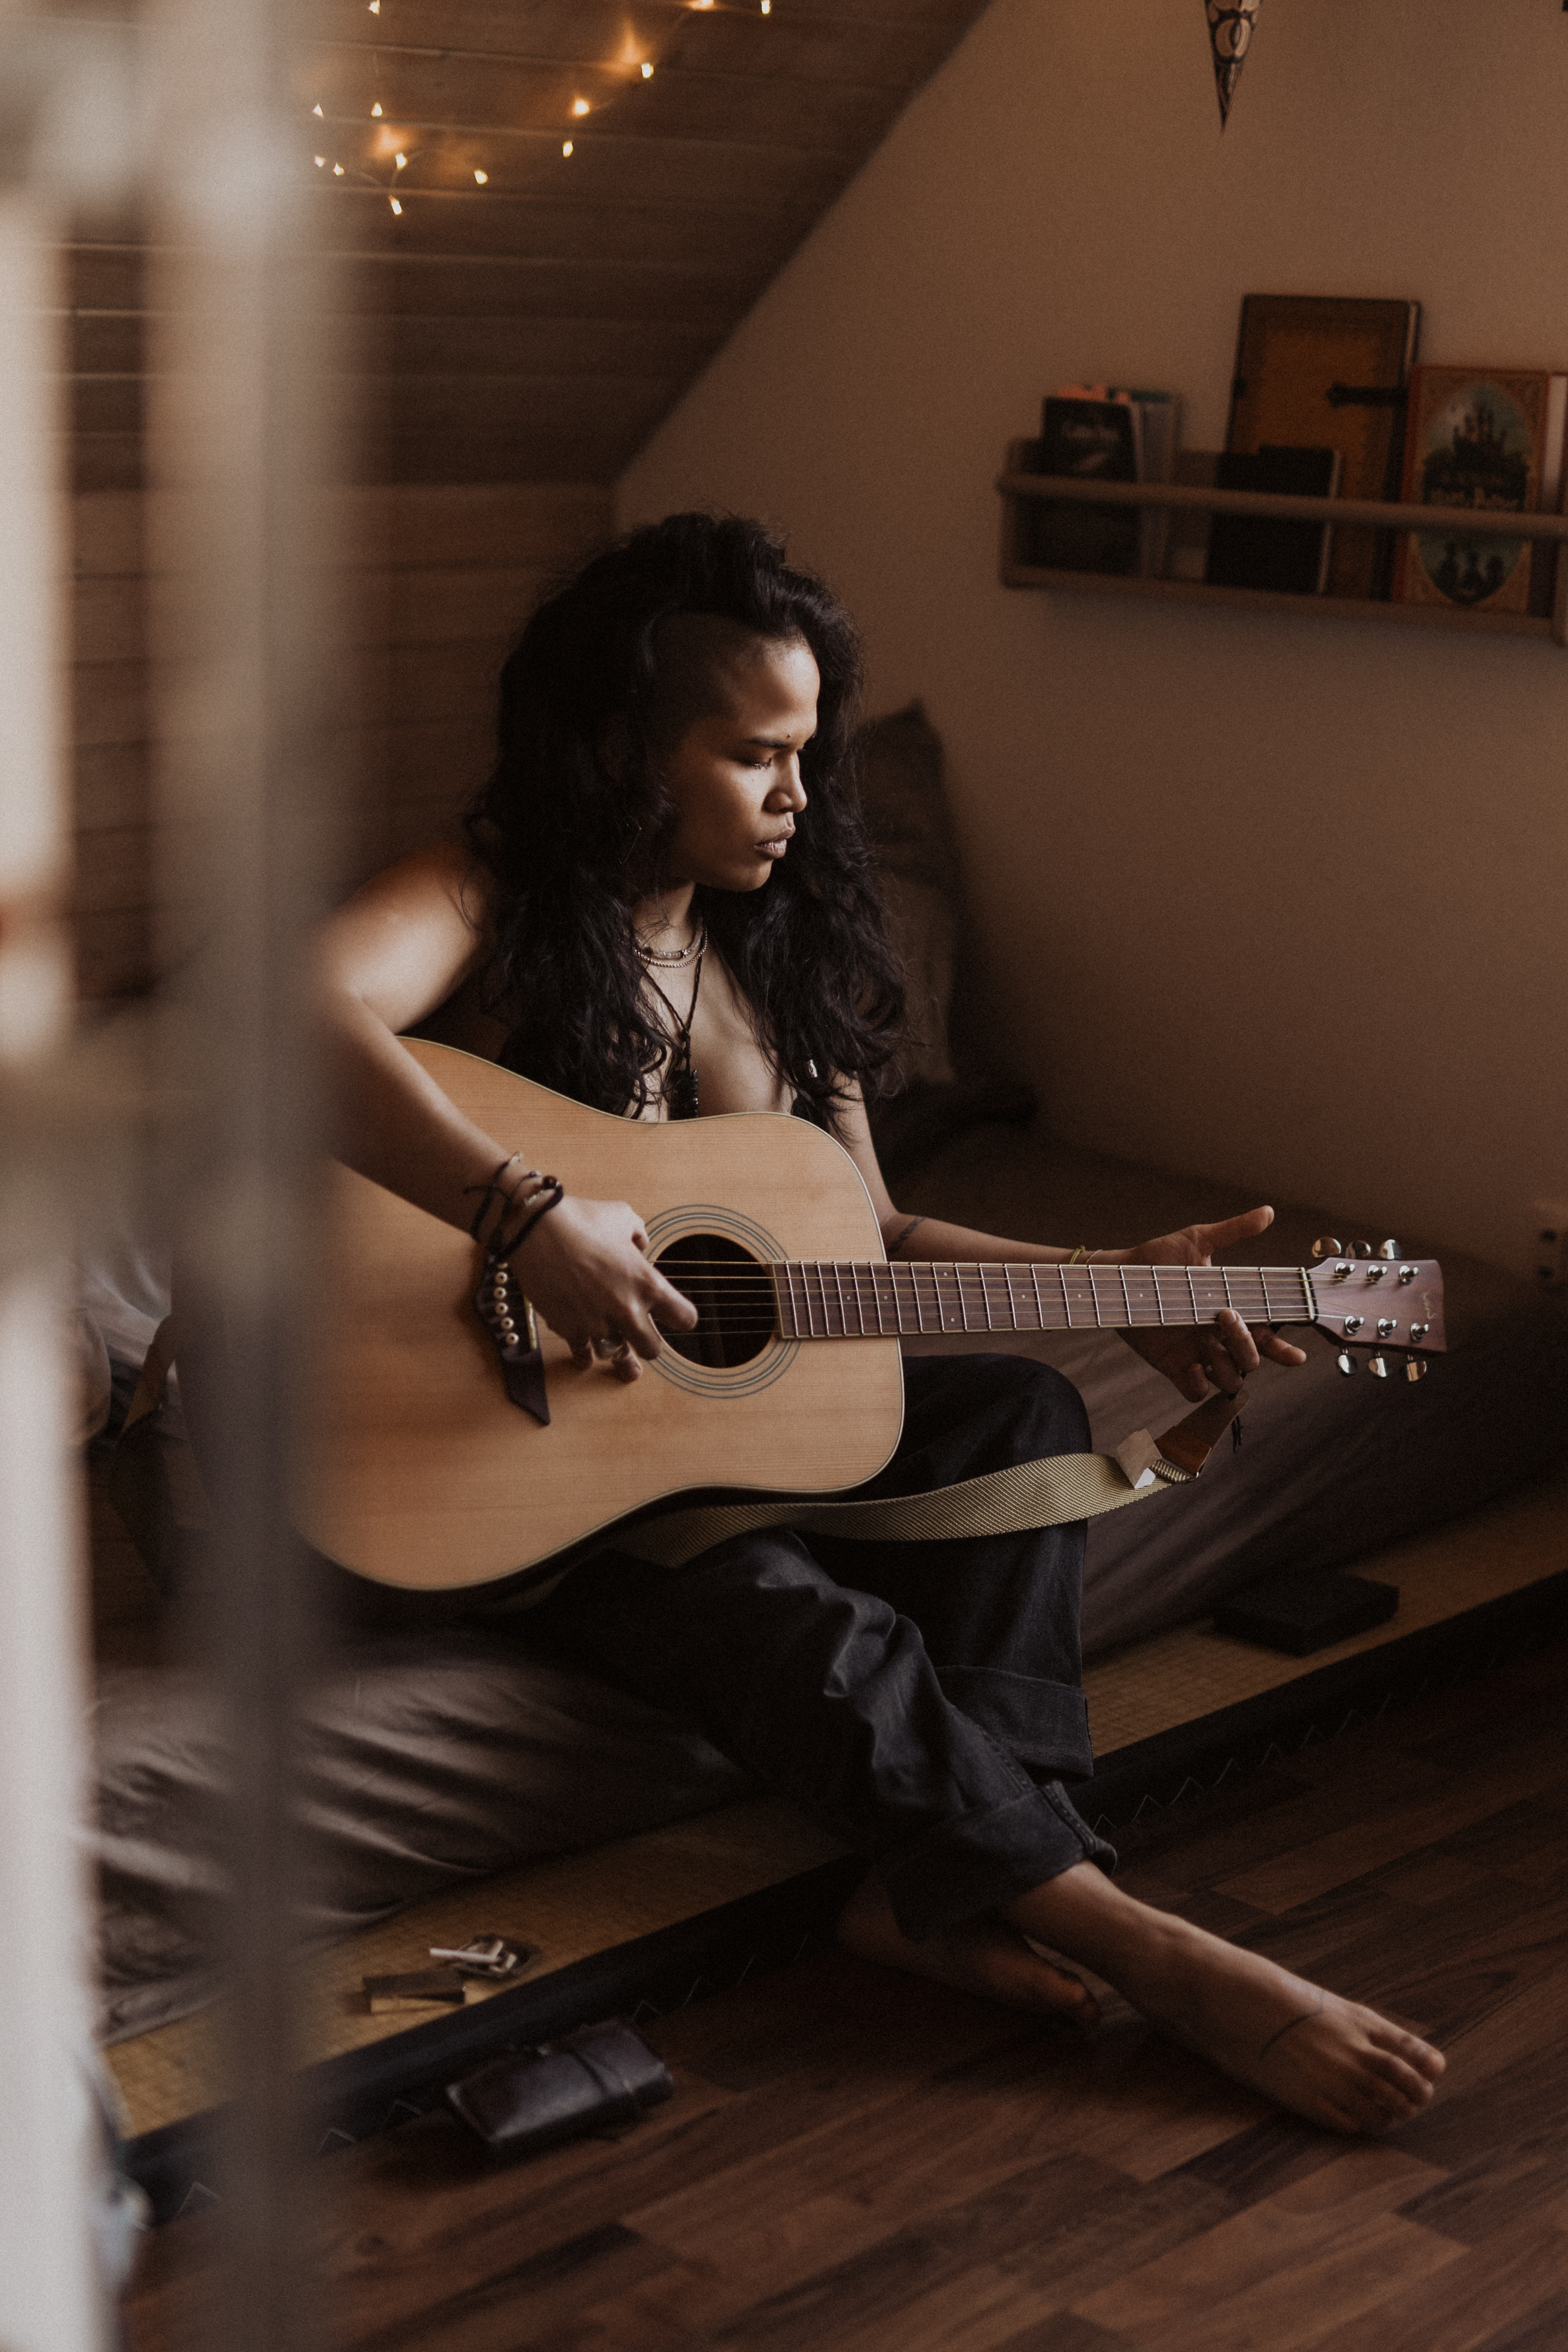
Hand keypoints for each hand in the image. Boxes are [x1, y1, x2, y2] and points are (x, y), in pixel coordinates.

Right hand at [509, 1195, 696, 1383]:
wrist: (536, 1228)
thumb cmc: (581, 1218)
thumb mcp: (622, 1216)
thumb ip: (638, 1235)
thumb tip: (639, 1246)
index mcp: (647, 1283)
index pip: (684, 1319)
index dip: (681, 1317)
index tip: (674, 1315)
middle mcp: (626, 1309)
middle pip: (653, 1349)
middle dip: (649, 1343)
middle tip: (643, 1338)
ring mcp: (596, 1323)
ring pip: (617, 1356)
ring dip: (618, 1355)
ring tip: (622, 1362)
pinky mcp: (568, 1328)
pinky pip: (583, 1354)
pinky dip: (584, 1355)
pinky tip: (587, 1357)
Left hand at [1100, 1206, 1307, 1402]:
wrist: (1119, 1276)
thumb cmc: (1158, 1258)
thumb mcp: (1198, 1241)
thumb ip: (1234, 1230)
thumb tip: (1268, 1211)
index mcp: (1231, 1312)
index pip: (1267, 1336)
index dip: (1283, 1349)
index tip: (1296, 1356)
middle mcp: (1218, 1337)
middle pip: (1251, 1360)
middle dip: (1247, 1346)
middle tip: (1227, 1317)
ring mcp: (1197, 1354)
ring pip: (1229, 1379)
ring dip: (1224, 1365)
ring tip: (1204, 1340)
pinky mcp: (1174, 1366)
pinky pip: (1195, 1391)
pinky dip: (1199, 1385)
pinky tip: (1193, 1366)